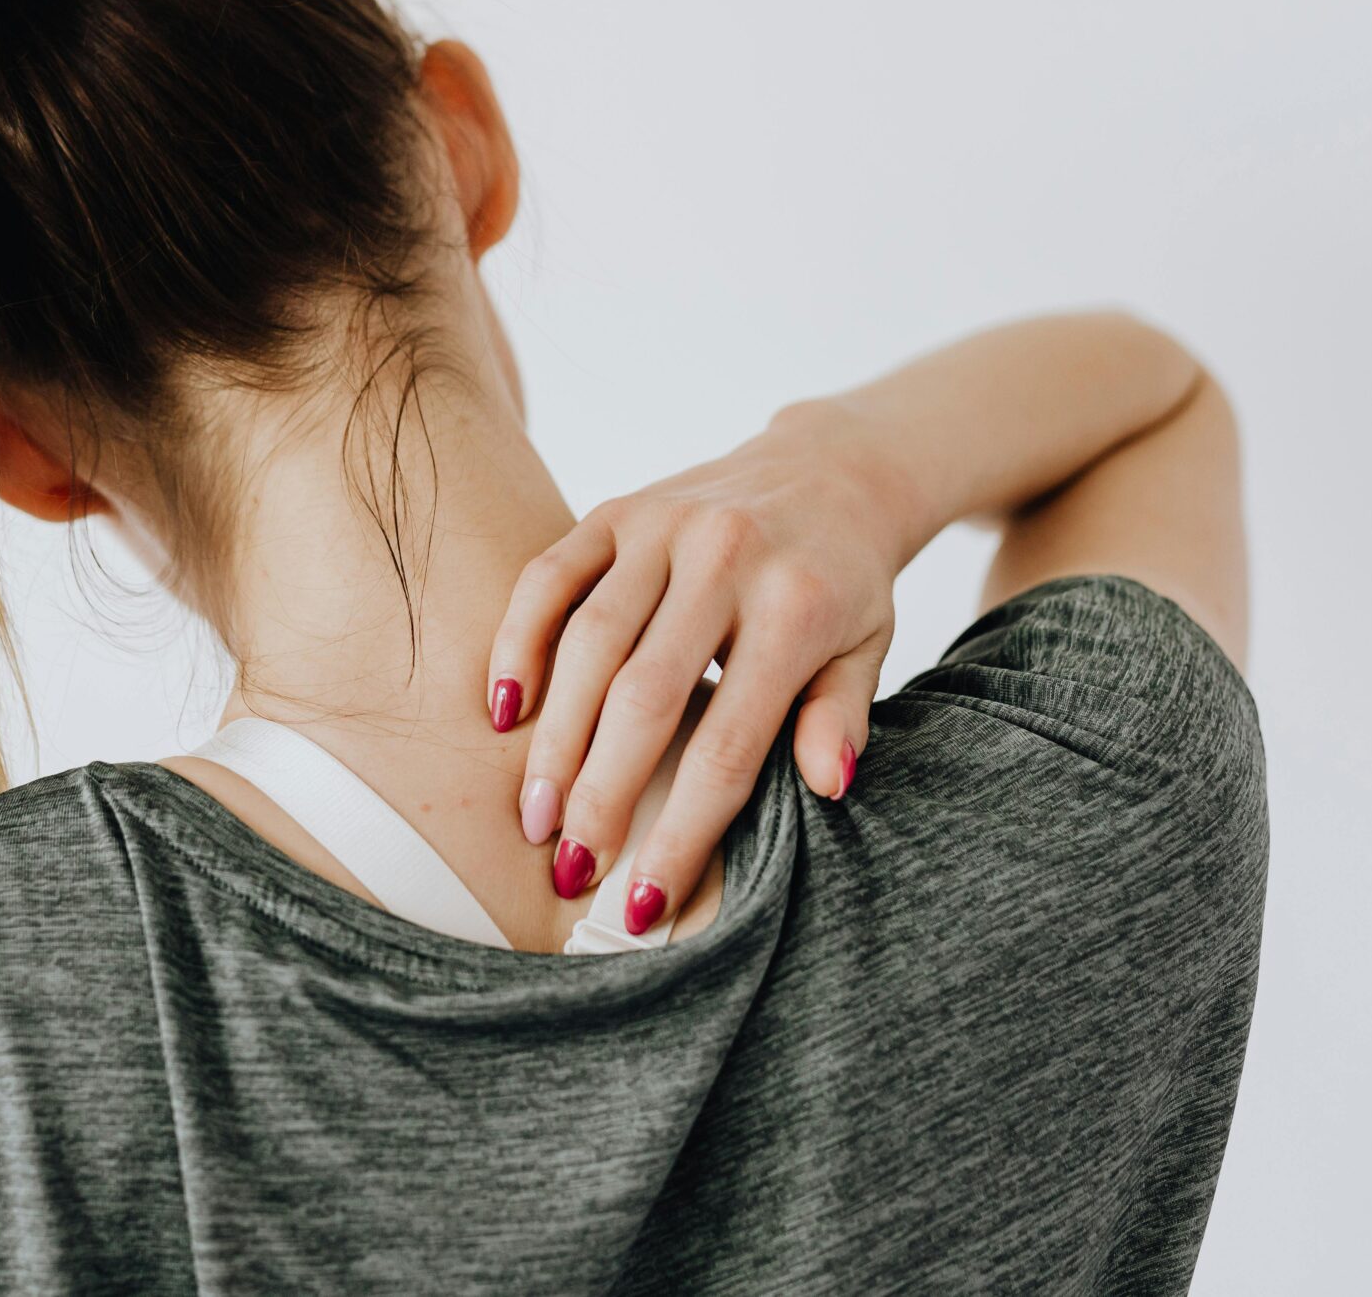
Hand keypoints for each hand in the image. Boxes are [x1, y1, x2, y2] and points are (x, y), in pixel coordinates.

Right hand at [487, 400, 915, 928]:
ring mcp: (664, 528)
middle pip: (643, 699)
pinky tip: (503, 709)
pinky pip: (550, 578)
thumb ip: (841, 717)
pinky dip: (517, 642)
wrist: (832, 470)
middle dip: (600, 795)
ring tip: (534, 814)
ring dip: (553, 738)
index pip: (727, 745)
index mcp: (795, 610)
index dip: (682, 831)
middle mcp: (725, 559)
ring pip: (587, 644)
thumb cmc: (845, 584)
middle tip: (568, 867)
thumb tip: (825, 788)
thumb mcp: (868, 650)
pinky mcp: (618, 509)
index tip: (642, 902)